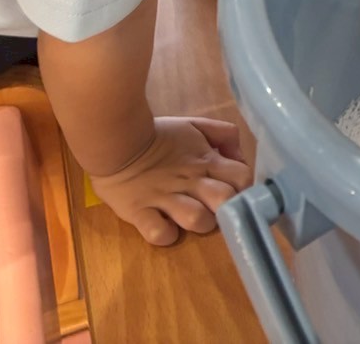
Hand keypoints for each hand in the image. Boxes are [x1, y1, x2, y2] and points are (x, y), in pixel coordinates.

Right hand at [88, 117, 251, 245]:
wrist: (115, 139)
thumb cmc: (159, 135)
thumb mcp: (195, 125)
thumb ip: (224, 134)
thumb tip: (239, 157)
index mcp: (206, 161)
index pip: (242, 177)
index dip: (244, 187)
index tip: (235, 191)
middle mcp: (191, 181)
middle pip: (225, 201)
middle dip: (226, 208)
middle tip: (215, 208)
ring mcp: (165, 198)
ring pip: (197, 220)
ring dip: (198, 223)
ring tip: (191, 218)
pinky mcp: (140, 213)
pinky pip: (160, 234)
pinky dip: (165, 235)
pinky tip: (164, 226)